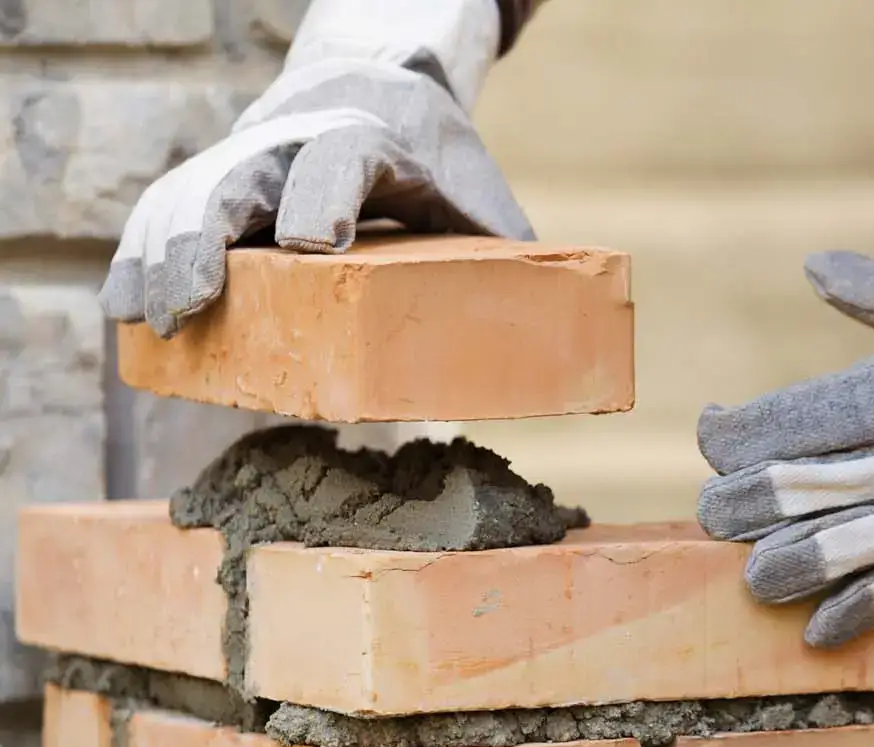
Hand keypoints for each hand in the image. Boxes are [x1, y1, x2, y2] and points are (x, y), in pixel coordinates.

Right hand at [99, 0, 530, 337]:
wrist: (382, 87)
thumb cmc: (440, 165)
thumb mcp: (482, 201)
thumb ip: (509, 257)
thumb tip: (560, 342)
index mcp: (374, 143)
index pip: (339, 159)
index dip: (322, 197)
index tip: (308, 244)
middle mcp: (300, 140)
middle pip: (242, 175)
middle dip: (212, 237)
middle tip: (197, 304)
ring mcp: (252, 155)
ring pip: (191, 192)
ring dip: (161, 255)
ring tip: (147, 321)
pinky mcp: (220, 177)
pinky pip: (168, 209)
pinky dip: (142, 254)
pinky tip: (122, 308)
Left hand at [696, 251, 873, 647]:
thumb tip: (811, 266)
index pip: (803, 418)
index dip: (739, 432)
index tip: (711, 434)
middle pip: (810, 489)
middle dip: (745, 505)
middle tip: (709, 516)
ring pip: (850, 550)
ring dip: (787, 568)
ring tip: (751, 578)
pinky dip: (856, 614)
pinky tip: (818, 629)